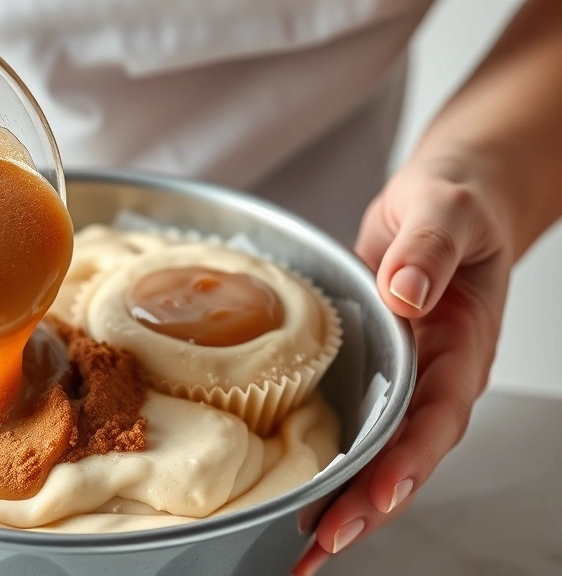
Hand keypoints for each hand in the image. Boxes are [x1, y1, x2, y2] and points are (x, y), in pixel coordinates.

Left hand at [294, 157, 511, 574]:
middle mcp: (433, 374)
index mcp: (461, 345)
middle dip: (366, 506)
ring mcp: (402, 379)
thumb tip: (408, 293)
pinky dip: (329, 462)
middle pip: (404, 456)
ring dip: (343, 500)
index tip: (379, 497)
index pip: (438, 416)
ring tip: (302, 548)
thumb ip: (429, 250)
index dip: (409, 461)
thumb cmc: (456, 203)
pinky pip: (353, 425)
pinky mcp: (371, 371)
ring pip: (376, 453)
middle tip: (320, 546)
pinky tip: (297, 492)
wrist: (446, 199)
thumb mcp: (445, 212)